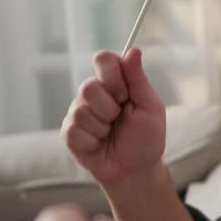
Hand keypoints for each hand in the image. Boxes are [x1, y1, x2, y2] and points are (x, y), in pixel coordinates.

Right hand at [60, 49, 165, 187]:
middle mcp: (93, 94)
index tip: (125, 94)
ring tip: (111, 134)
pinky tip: (99, 145)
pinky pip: (74, 131)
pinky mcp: (69, 133)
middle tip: (120, 118)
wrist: (135, 170)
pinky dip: (93, 141)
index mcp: (115, 83)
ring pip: (81, 111)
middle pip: (88, 86)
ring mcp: (78, 113)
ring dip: (102, 127)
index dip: (112, 75)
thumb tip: (133, 50)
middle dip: (109, 107)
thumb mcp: (150, 108)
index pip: (103, 59)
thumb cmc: (146, 138)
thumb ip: (138, 79)